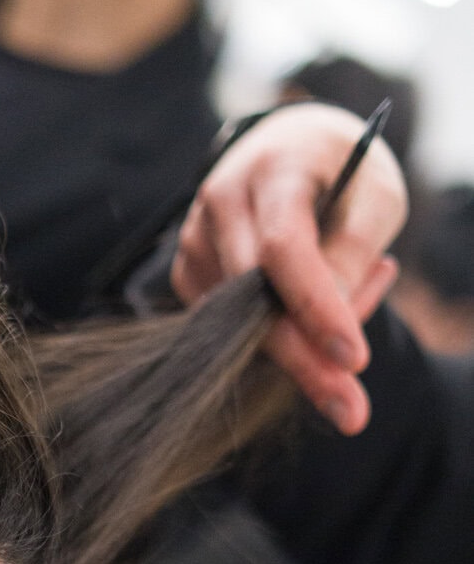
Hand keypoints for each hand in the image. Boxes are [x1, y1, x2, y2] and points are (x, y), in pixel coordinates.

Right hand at [171, 101, 407, 433]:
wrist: (291, 152)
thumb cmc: (344, 174)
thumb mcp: (376, 199)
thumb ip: (353, 253)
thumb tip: (331, 322)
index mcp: (273, 168)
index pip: (283, 246)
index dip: (315, 305)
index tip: (352, 359)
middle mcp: (220, 201)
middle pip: (252, 298)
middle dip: (303, 359)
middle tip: (350, 411)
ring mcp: (195, 240)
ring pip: (239, 322)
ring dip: (299, 344)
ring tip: (345, 328)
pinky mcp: (187, 273)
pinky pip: (229, 328)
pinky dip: (276, 336)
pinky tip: (309, 316)